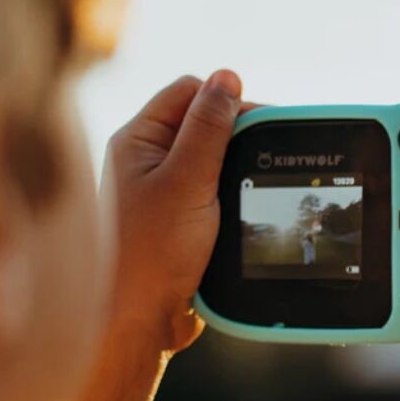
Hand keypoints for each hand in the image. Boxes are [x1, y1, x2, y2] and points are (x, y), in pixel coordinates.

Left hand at [103, 70, 245, 357]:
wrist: (136, 322)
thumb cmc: (151, 254)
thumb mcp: (188, 180)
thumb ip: (209, 127)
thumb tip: (228, 78)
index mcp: (136, 140)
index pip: (189, 92)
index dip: (228, 102)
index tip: (262, 126)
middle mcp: (143, 161)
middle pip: (201, 124)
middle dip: (235, 137)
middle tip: (262, 159)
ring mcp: (157, 192)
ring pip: (209, 160)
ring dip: (233, 169)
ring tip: (250, 188)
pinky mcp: (173, 222)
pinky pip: (209, 193)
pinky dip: (228, 197)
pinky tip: (240, 211)